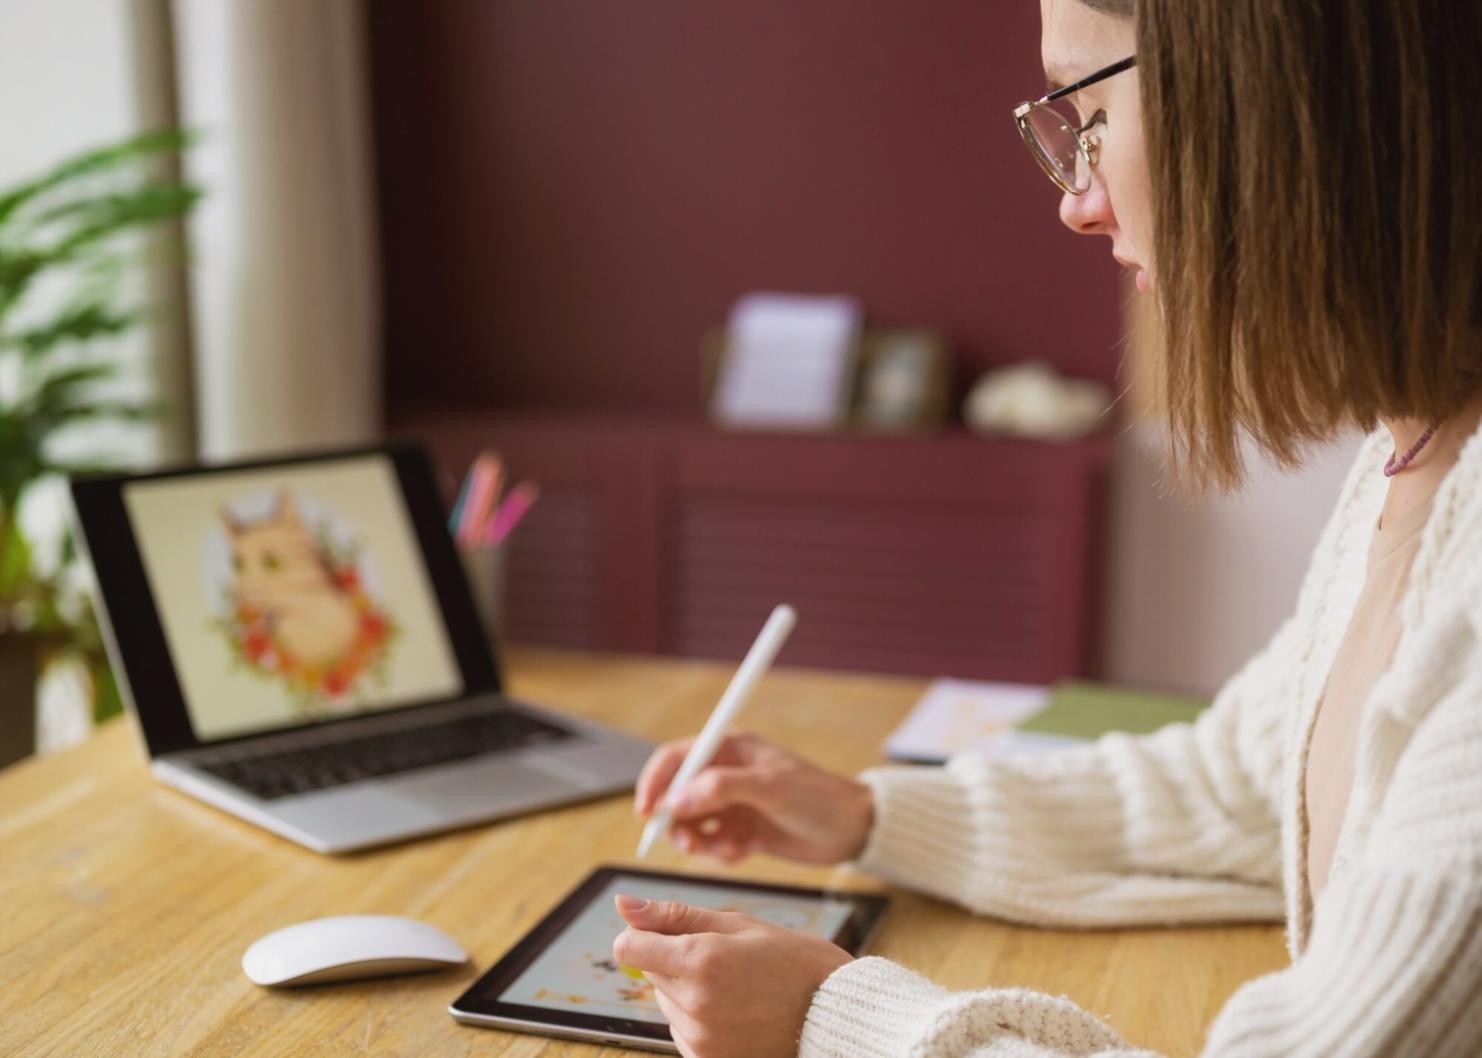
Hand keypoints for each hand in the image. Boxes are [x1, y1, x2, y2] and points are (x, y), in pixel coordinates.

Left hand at [613, 894, 850, 1057]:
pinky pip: (683, 1033)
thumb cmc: (793, 962)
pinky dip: (700, 1021)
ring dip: (690, 992)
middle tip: (729, 961)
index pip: (629, 948)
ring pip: (668, 1004)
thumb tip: (622, 905)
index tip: (667, 934)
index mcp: (700, 959)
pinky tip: (738, 1013)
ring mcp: (701, 1038)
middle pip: (652, 974)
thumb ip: (674, 915)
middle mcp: (694, 1003)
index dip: (642, 936)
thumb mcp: (738, 924)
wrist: (837, 1017)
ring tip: (740, 989)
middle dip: (677, 961)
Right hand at [634, 733, 873, 864]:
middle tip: (689, 842)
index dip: (655, 782)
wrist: (852, 830)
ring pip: (691, 824)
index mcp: (729, 749)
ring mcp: (732, 804)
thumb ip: (721, 789)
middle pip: (676, 795)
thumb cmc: (818, 797)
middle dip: (678, 821)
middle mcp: (725, 774)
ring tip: (727, 848)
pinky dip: (720, 852)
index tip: (647, 811)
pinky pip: (712, 844)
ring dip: (700, 841)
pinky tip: (743, 851)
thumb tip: (676, 799)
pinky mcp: (741, 830)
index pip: (676, 758)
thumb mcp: (770, 788)